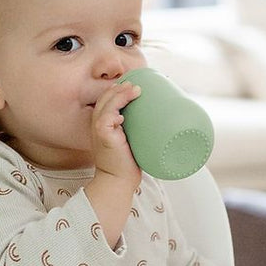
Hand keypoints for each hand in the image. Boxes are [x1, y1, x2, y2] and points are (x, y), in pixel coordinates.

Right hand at [84, 82, 141, 247]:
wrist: (118, 182)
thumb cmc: (128, 164)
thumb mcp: (133, 141)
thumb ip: (141, 129)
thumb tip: (167, 120)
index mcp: (104, 122)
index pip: (107, 99)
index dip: (119, 88)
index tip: (137, 84)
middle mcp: (98, 123)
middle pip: (106, 97)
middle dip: (121, 87)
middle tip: (139, 85)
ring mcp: (99, 130)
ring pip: (106, 104)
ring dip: (120, 94)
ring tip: (135, 90)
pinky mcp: (103, 138)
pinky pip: (105, 119)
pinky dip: (113, 111)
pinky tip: (123, 112)